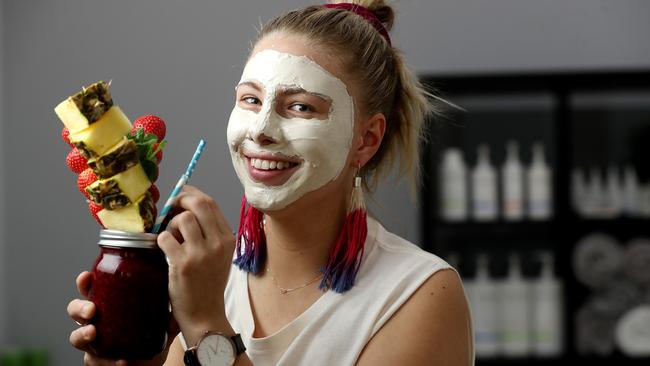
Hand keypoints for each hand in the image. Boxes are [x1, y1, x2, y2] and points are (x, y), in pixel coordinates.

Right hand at [67, 271, 177, 364]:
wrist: (149, 365)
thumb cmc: (149, 337)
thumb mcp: (161, 322)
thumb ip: (169, 312)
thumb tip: (181, 298)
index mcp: (108, 304)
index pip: (92, 289)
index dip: (85, 282)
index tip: (87, 276)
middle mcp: (97, 321)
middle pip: (76, 309)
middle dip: (79, 307)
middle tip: (91, 310)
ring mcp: (94, 342)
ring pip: (76, 336)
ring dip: (82, 334)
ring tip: (93, 333)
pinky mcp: (97, 361)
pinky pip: (94, 361)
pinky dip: (107, 361)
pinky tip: (121, 361)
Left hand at [157, 185, 235, 344]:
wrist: (205, 314)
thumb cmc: (207, 284)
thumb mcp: (218, 256)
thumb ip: (208, 232)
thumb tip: (184, 206)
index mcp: (227, 239)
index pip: (211, 203)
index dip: (192, 195)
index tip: (180, 196)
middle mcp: (218, 243)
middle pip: (199, 204)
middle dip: (180, 200)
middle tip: (170, 208)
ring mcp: (201, 253)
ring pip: (182, 218)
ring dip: (170, 224)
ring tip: (171, 238)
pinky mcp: (183, 264)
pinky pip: (165, 237)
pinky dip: (160, 240)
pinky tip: (164, 251)